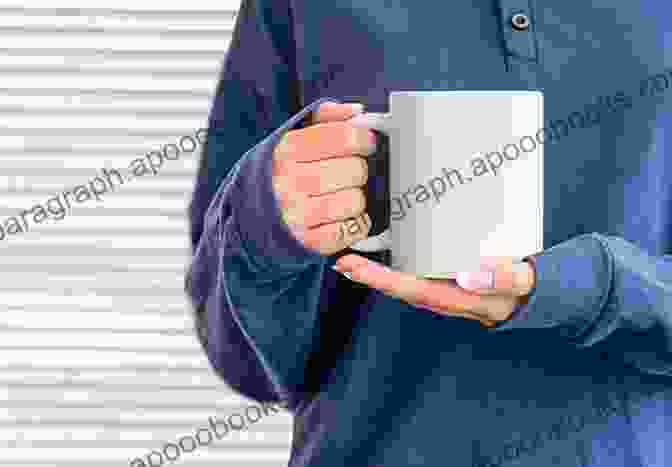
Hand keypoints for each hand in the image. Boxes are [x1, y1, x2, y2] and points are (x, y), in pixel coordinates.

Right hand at [272, 102, 377, 254]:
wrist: (250, 218)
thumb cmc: (279, 173)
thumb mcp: (290, 138)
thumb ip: (324, 118)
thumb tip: (355, 112)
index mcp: (286, 151)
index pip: (345, 137)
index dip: (363, 139)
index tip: (364, 142)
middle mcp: (289, 183)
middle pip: (356, 170)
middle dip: (358, 170)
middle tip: (346, 173)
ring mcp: (298, 216)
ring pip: (357, 201)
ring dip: (356, 199)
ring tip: (339, 195)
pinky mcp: (309, 243)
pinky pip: (354, 229)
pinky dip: (355, 223)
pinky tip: (340, 216)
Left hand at [333, 255, 535, 325]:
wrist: (544, 293)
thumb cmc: (533, 286)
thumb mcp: (525, 281)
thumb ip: (504, 277)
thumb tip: (468, 275)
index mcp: (463, 300)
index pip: (415, 289)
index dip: (383, 280)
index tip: (355, 267)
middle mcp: (450, 298)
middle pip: (403, 288)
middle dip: (371, 276)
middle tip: (343, 261)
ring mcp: (449, 291)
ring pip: (408, 283)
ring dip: (380, 272)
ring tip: (353, 258)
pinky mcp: (451, 280)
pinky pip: (419, 275)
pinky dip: (397, 266)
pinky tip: (385, 254)